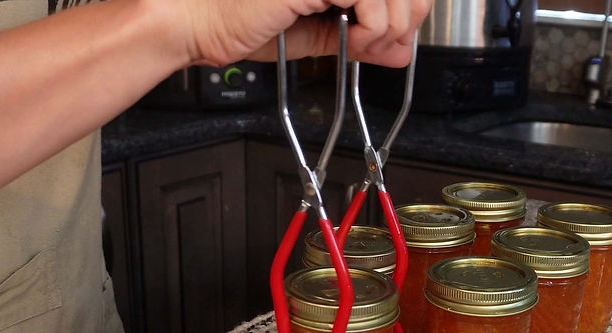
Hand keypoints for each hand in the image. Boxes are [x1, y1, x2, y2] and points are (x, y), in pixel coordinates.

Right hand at [178, 0, 432, 67]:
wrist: (200, 24)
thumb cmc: (242, 24)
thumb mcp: (319, 33)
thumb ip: (363, 37)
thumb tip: (402, 50)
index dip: (411, 5)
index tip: (400, 32)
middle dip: (408, 18)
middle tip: (385, 44)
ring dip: (391, 27)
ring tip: (363, 44)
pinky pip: (373, 0)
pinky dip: (373, 29)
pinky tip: (351, 38)